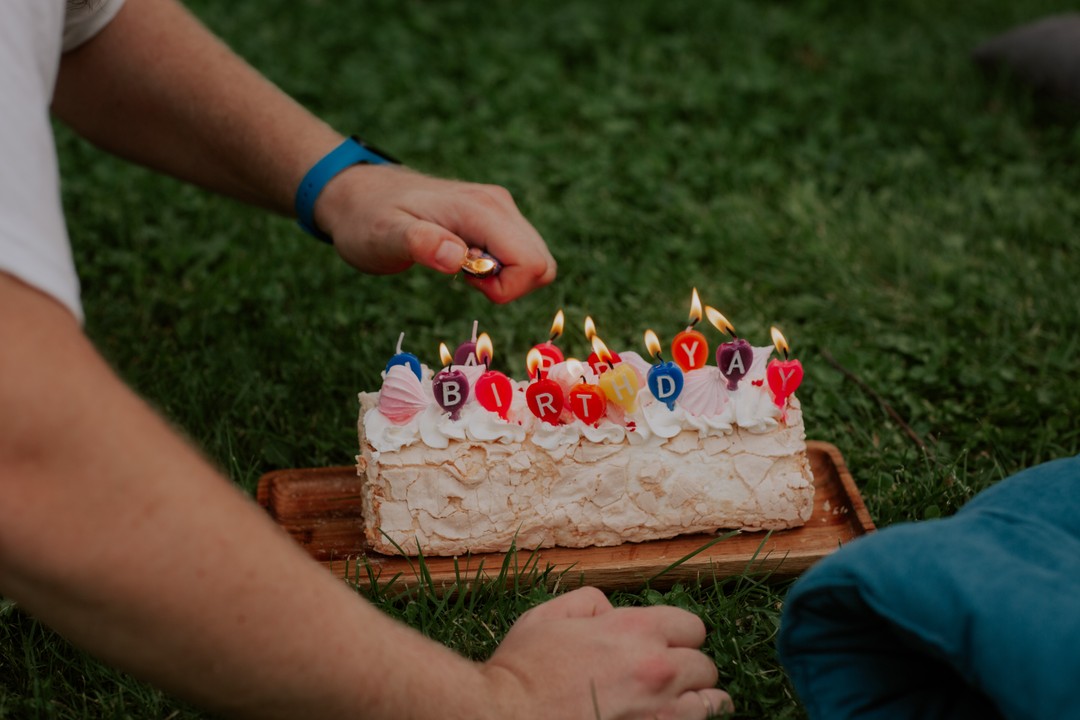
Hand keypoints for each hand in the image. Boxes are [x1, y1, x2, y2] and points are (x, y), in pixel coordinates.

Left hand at [315, 164, 556, 302]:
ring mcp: (498, 209)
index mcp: (480, 210)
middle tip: (463, 278)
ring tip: (459, 268)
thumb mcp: (385, 236)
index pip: (531, 262)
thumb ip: (422, 244)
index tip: (466, 282)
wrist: (360, 193)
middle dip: (509, 286)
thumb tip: (459, 259)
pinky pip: (519, 253)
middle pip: (542, 263)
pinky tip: (461, 260)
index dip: (506, 288)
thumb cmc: (368, 218)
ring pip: (535, 259)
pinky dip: (498, 270)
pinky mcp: (494, 218)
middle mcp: (498, 205)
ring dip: (504, 279)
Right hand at [481, 587, 733, 719]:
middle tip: (664, 680)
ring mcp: (662, 713)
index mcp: (635, 631)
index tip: (664, 648)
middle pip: (705, 667)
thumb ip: (590, 603)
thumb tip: (612, 610)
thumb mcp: (548, 616)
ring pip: (711, 704)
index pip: (692, 627)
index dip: (677, 637)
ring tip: (676, 707)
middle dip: (687, 670)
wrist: (504, 719)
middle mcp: (658, 670)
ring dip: (696, 702)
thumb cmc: (523, 671)